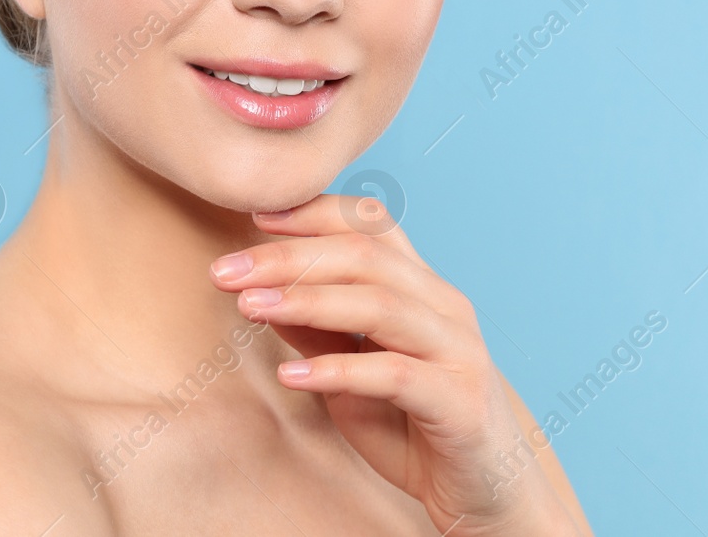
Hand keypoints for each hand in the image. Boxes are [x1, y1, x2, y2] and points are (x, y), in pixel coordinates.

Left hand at [209, 194, 582, 536]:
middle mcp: (444, 306)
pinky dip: (338, 370)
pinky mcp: (459, 401)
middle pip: (364, 256)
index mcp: (422, 286)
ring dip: (306, 300)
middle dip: (287, 257)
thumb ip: (316, 328)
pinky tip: (290, 375)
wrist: (483, 494)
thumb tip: (259, 288)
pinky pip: (394, 374)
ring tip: (249, 307)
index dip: (312, 212)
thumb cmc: (412, 425)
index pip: (371, 223)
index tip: (252, 215)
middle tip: (225, 270)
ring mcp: (457, 350)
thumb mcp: (351, 370)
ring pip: (379, 304)